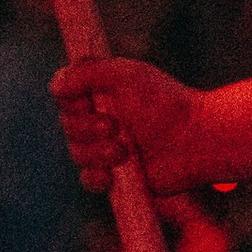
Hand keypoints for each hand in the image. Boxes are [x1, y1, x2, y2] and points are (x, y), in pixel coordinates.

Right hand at [50, 55, 206, 194]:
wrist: (195, 140)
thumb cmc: (166, 103)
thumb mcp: (126, 75)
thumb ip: (88, 72)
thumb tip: (57, 86)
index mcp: (102, 92)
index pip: (65, 94)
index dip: (71, 101)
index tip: (86, 101)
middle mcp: (102, 118)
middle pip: (68, 125)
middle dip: (87, 129)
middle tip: (115, 127)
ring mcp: (108, 148)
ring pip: (77, 153)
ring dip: (97, 153)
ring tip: (125, 152)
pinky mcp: (117, 176)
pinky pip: (89, 179)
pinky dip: (97, 177)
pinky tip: (112, 175)